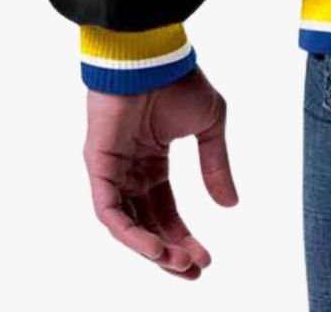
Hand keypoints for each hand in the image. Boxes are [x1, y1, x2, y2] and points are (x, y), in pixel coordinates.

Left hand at [83, 67, 237, 275]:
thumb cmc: (180, 81)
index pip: (166, 208)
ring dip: (151, 248)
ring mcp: (112, 171)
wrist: (153, 58)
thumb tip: (230, 206)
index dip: (184, 234)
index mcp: (153, 159)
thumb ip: (216, 166)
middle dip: (170, 251)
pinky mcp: (99, 168)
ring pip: (127, 224)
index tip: (206, 258)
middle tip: (194, 272)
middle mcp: (130, 170)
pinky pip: (110, 212)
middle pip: (148, 223)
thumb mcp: (211, 126)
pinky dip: (130, 233)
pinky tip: (154, 248)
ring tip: (178, 264)